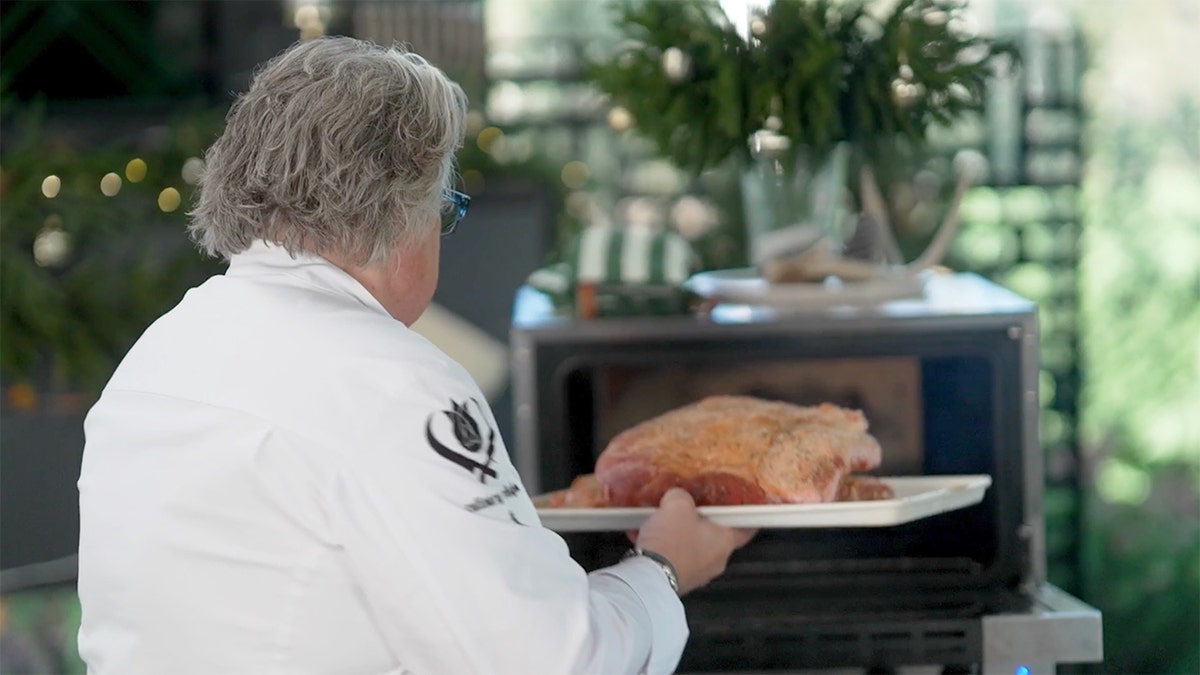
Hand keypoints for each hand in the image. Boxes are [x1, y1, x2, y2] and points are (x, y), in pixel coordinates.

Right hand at [632, 488, 756, 595]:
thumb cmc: (671, 540)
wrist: (648, 578)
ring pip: (692, 547)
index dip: (746, 516)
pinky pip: (675, 558)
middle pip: (714, 536)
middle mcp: (716, 561)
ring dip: (680, 535)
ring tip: (661, 521)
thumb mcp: (677, 505)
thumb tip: (677, 498)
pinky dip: (664, 548)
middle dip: (701, 522)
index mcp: (725, 542)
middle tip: (688, 507)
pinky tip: (647, 536)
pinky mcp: (678, 581)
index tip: (746, 507)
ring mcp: (698, 574)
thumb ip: (681, 496)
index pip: (746, 528)